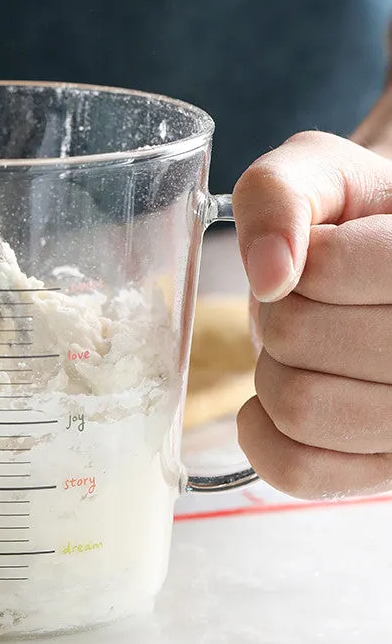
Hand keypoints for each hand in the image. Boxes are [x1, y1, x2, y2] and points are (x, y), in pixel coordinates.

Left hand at [233, 132, 391, 498]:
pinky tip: (276, 402)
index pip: (331, 269)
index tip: (325, 256)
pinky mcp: (384, 470)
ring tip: (307, 351)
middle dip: (279, 313)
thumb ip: (281, 195)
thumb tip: (270, 272)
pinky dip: (263, 435)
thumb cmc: (350, 219)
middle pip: (298, 339)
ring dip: (272, 370)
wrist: (371, 274)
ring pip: (298, 405)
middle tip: (312, 306)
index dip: (303, 260)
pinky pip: (300, 470)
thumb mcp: (317, 173)